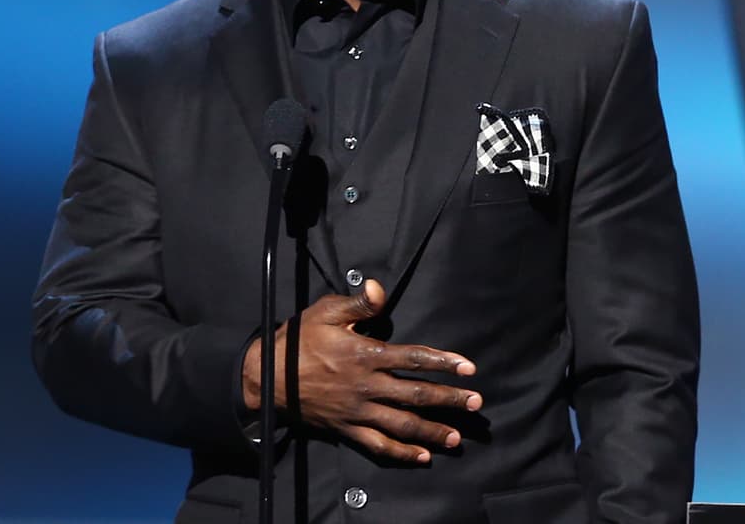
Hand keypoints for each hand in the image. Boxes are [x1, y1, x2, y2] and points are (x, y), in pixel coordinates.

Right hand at [242, 279, 480, 461]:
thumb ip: (357, 302)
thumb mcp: (325, 312)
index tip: (469, 368)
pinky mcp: (347, 428)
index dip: (444, 362)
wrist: (268, 377)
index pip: (414, 358)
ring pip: (401, 425)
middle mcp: (367, 386)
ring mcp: (358, 411)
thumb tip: (379, 288)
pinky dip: (401, 453)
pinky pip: (377, 445)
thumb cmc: (299, 340)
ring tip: (457, 437)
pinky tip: (422, 456)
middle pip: (415, 395)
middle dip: (449, 400)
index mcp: (367, 355)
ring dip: (432, 431)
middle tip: (476, 403)